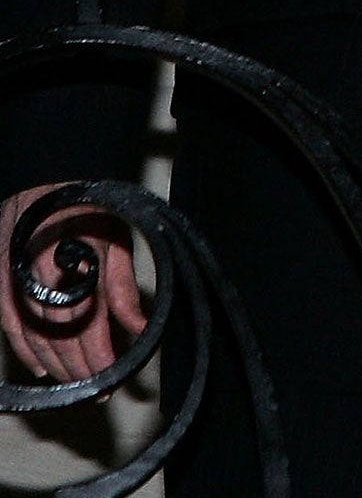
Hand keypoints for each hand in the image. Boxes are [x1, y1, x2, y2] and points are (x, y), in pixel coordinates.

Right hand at [0, 184, 145, 383]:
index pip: (83, 325)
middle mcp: (35, 279)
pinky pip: (9, 325)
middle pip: (56, 337)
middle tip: (97, 389)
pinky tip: (40, 369)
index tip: (111, 377)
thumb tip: (141, 329)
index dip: (96, 355)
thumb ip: (123, 290)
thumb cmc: (90, 209)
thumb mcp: (116, 244)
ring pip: (32, 337)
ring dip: (54, 365)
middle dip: (78, 368)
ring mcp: (11, 282)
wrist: (49, 181)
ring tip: (74, 384)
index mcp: (70, 267)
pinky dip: (24, 350)